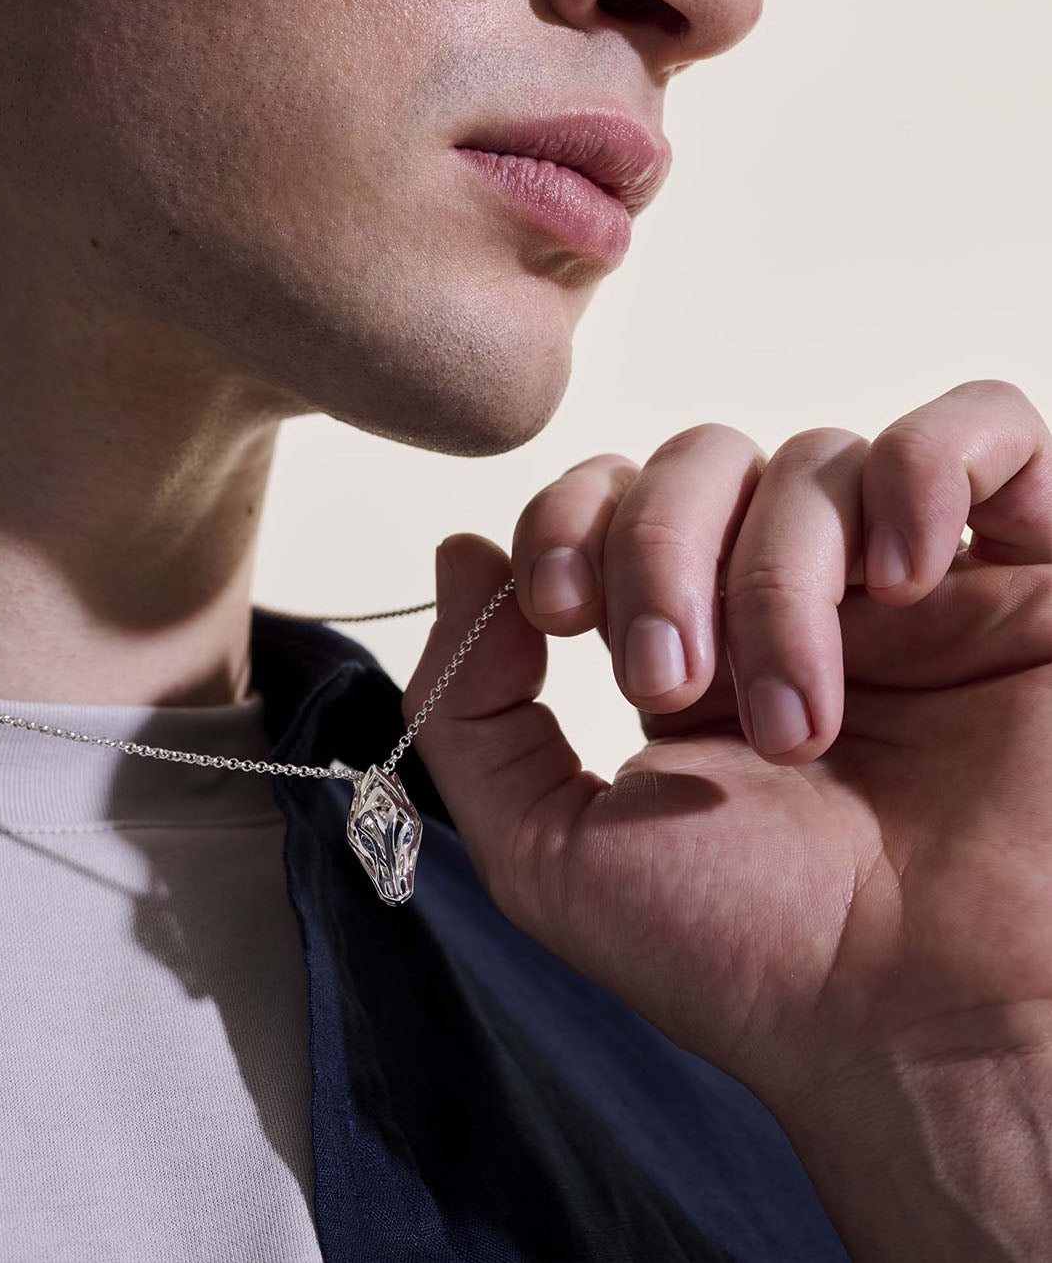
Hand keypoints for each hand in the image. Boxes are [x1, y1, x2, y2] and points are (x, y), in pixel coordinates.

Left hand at [403, 379, 1051, 1256]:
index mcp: (692, 650)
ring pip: (817, 460)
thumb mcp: (550, 849)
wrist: (925, 1028)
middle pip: (702, 462)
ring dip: (780, 582)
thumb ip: (476, 707)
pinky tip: (907, 573)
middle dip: (661, 556)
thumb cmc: (747, 954)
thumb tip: (461, 556)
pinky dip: (930, 463)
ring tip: (799, 721)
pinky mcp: (1030, 578)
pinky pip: (990, 427)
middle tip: (672, 683)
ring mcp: (912, 584)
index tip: (560, 613)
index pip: (611, 498)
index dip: (571, 521)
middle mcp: (796, 603)